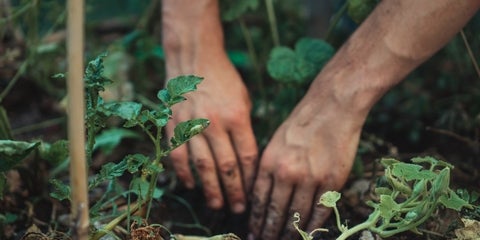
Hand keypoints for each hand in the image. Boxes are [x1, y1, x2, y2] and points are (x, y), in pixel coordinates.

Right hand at [165, 53, 257, 213]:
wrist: (194, 59)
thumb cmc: (224, 80)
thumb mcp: (244, 100)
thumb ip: (245, 129)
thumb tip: (247, 160)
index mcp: (237, 116)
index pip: (247, 156)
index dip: (250, 179)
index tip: (253, 193)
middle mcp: (215, 123)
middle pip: (227, 166)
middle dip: (234, 191)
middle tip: (238, 210)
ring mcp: (192, 125)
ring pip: (203, 166)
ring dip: (210, 189)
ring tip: (217, 205)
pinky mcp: (174, 125)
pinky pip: (178, 155)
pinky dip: (184, 173)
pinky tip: (191, 186)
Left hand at [248, 95, 362, 238]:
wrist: (332, 107)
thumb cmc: (301, 123)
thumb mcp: (275, 142)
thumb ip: (268, 169)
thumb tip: (261, 196)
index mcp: (269, 162)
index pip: (258, 201)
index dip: (256, 221)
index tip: (253, 233)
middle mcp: (286, 173)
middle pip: (275, 212)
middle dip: (269, 232)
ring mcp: (310, 178)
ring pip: (297, 216)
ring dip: (290, 233)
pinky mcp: (331, 181)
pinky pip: (320, 212)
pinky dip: (313, 227)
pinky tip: (308, 235)